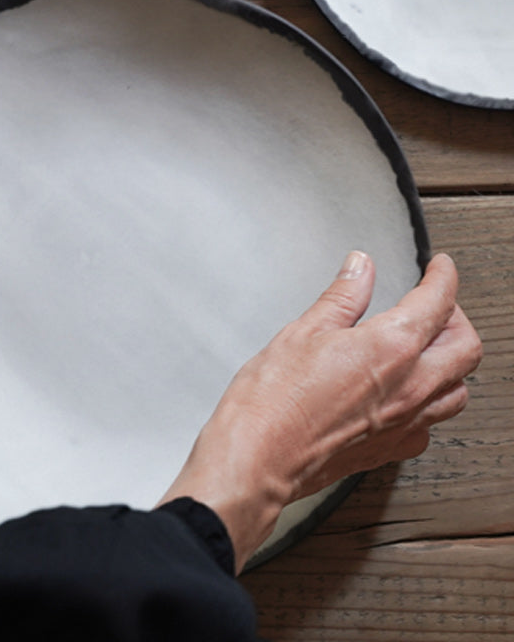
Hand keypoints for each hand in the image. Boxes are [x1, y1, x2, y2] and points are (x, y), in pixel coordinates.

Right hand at [159, 251, 481, 571]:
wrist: (258, 456)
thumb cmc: (273, 401)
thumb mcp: (303, 331)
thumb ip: (342, 296)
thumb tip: (359, 269)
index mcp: (391, 348)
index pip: (439, 302)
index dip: (443, 277)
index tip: (439, 268)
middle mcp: (410, 387)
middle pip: (466, 347)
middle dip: (457, 318)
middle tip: (436, 305)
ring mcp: (405, 422)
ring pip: (458, 390)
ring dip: (451, 363)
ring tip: (428, 349)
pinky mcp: (390, 449)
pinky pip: (431, 425)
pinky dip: (430, 403)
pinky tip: (407, 395)